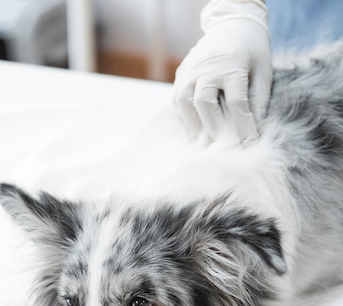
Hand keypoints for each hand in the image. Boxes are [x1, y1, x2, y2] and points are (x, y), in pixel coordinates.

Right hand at [173, 0, 271, 142]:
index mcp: (232, 65)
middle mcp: (207, 67)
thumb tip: (253, 128)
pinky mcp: (182, 72)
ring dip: (194, 124)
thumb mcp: (263, 70)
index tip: (249, 141)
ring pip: (184, 102)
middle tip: (221, 146)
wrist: (232, 23)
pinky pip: (177, 98)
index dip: (243, 125)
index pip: (236, 102)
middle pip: (204, 103)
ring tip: (204, 139)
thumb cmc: (252, 49)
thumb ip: (258, 98)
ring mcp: (191, 69)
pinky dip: (185, 115)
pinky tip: (195, 126)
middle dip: (212, 128)